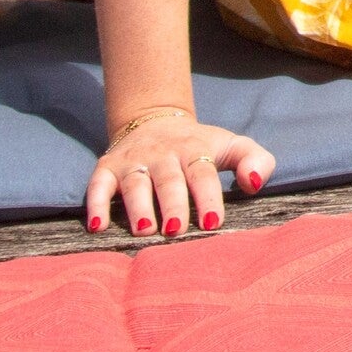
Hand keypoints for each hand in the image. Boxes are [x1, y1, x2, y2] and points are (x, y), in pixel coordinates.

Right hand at [86, 109, 275, 239]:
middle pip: (168, 179)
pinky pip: (97, 185)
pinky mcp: (106, 168)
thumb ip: (255, 159)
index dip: (208, 196)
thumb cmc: (199, 146)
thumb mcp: (231, 145)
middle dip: (172, 203)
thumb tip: (255, 183)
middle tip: (176, 230)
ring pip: (134, 183)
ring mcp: (133, 161)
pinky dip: (95, 204)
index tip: (213, 222)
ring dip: (138, 207)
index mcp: (194, 149)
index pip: (202, 172)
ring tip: (144, 231)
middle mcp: (162, 154)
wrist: (154, 120)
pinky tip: (98, 227)